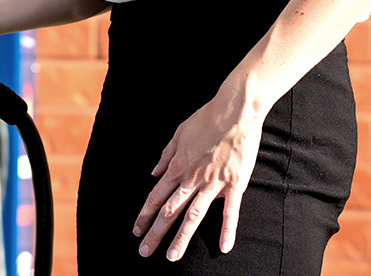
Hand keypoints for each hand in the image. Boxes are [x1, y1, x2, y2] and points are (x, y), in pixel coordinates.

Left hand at [132, 94, 263, 260]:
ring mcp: (212, 183)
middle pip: (169, 211)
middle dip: (155, 233)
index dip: (144, 215)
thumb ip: (165, 156)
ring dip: (181, 238)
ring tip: (172, 257)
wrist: (234, 112)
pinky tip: (223, 248)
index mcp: (177, 167)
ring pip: (193, 216)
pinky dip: (227, 230)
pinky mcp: (234, 184)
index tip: (135, 230)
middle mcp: (191, 178)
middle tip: (145, 252)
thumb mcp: (178, 134)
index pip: (155, 196)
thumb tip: (154, 173)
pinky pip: (230, 212)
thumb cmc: (206, 119)